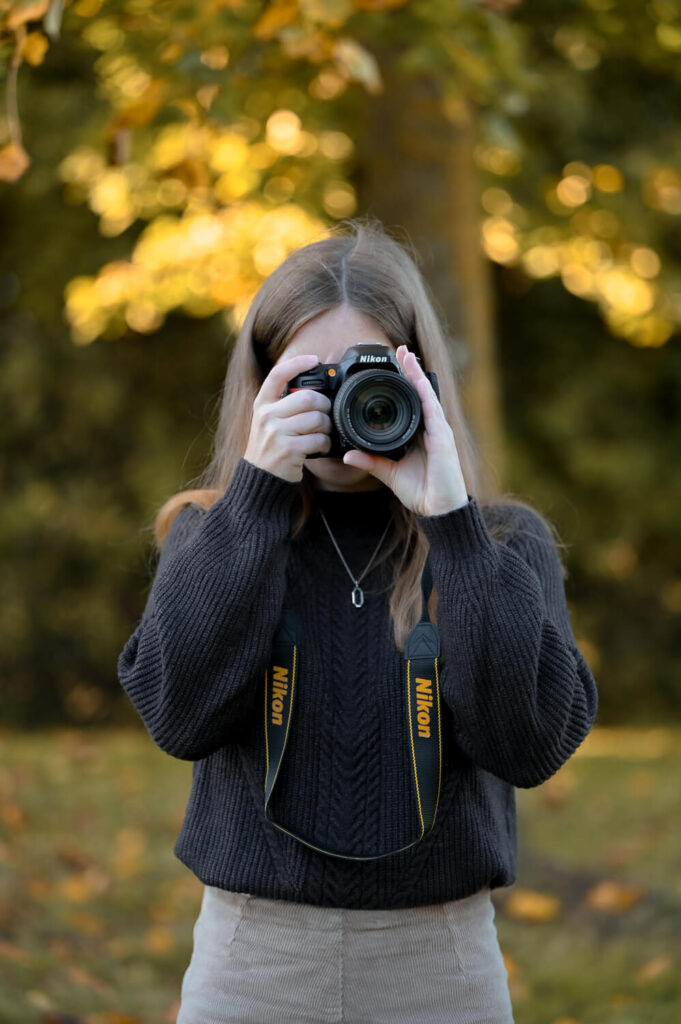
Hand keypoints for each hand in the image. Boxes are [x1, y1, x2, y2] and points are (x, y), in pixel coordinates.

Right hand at [244, 354, 331, 482]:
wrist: (260, 479)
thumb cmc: (270, 447)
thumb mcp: (268, 421)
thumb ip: (284, 404)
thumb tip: (315, 390)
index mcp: (262, 404)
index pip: (278, 374)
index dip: (298, 363)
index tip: (314, 359)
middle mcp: (267, 415)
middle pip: (309, 397)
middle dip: (325, 406)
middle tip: (326, 415)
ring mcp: (276, 433)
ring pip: (317, 419)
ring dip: (327, 427)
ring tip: (323, 434)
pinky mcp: (288, 450)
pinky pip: (319, 439)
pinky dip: (326, 444)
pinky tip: (321, 447)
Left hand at [342, 346, 468, 515]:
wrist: (438, 510)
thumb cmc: (421, 492)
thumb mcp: (388, 474)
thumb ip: (370, 461)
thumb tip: (348, 453)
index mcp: (420, 435)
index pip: (411, 403)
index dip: (404, 384)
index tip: (394, 366)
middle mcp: (431, 429)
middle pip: (420, 394)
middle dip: (411, 371)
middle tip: (401, 350)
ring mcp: (438, 432)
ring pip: (427, 397)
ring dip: (417, 376)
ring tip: (408, 356)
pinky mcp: (443, 439)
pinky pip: (433, 412)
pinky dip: (425, 395)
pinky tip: (418, 381)